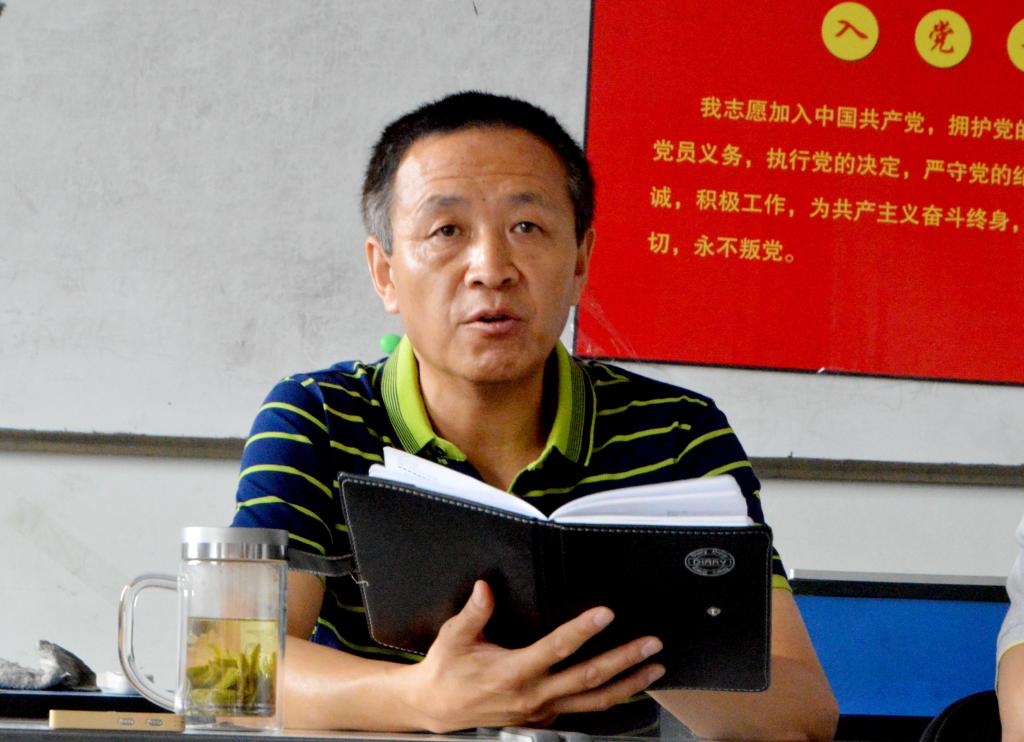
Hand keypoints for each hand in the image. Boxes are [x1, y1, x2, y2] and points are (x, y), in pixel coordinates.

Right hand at [402, 580, 664, 732]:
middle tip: (651, 644)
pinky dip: (609, 698)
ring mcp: (541, 711)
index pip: (556, 649)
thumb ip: (474, 612)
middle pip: (588, 678)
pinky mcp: (543, 719)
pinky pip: (583, 710)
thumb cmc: (447, 670)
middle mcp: (533, 695)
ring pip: (594, 701)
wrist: (438, 707)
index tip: (605, 614)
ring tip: (654, 668)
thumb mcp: (454, 637)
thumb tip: (486, 587)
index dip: (582, 631)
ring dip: (628, 684)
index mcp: (513, 671)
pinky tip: (627, 686)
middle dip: (624, 660)